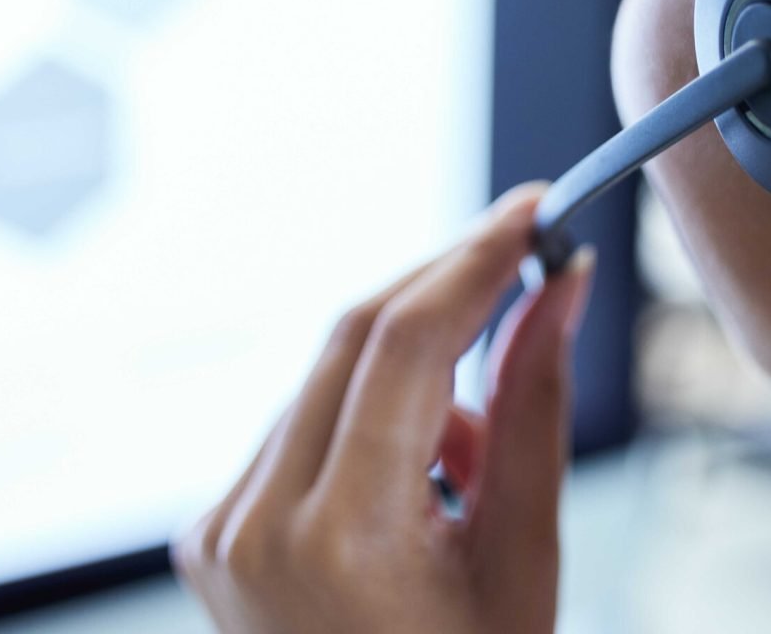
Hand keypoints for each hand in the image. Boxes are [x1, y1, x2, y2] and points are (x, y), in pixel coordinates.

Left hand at [172, 183, 595, 633]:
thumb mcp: (524, 559)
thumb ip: (535, 407)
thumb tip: (556, 288)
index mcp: (337, 539)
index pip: (406, 343)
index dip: (476, 259)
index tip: (533, 210)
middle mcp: (254, 520)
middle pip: (357, 335)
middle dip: (449, 288)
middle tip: (527, 261)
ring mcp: (221, 524)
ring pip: (333, 371)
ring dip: (417, 370)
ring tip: (472, 466)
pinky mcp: (214, 524)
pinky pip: (305, 419)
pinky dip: (374, 412)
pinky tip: (420, 481)